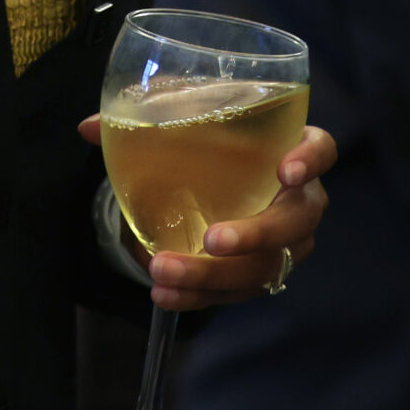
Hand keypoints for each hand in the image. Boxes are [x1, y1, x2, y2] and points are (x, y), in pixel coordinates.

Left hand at [79, 118, 337, 312]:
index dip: (310, 160)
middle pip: (296, 222)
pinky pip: (237, 292)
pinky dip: (199, 296)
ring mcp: (284, 242)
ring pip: (265, 268)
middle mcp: (300, 197)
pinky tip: (163, 295)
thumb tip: (89, 128)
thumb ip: (147, 114)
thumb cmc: (209, 132)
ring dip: (215, 276)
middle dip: (256, 235)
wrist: (206, 172)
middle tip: (212, 240)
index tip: (285, 171)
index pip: (321, 148)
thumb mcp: (183, 113)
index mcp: (292, 144)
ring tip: (165, 273)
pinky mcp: (258, 273)